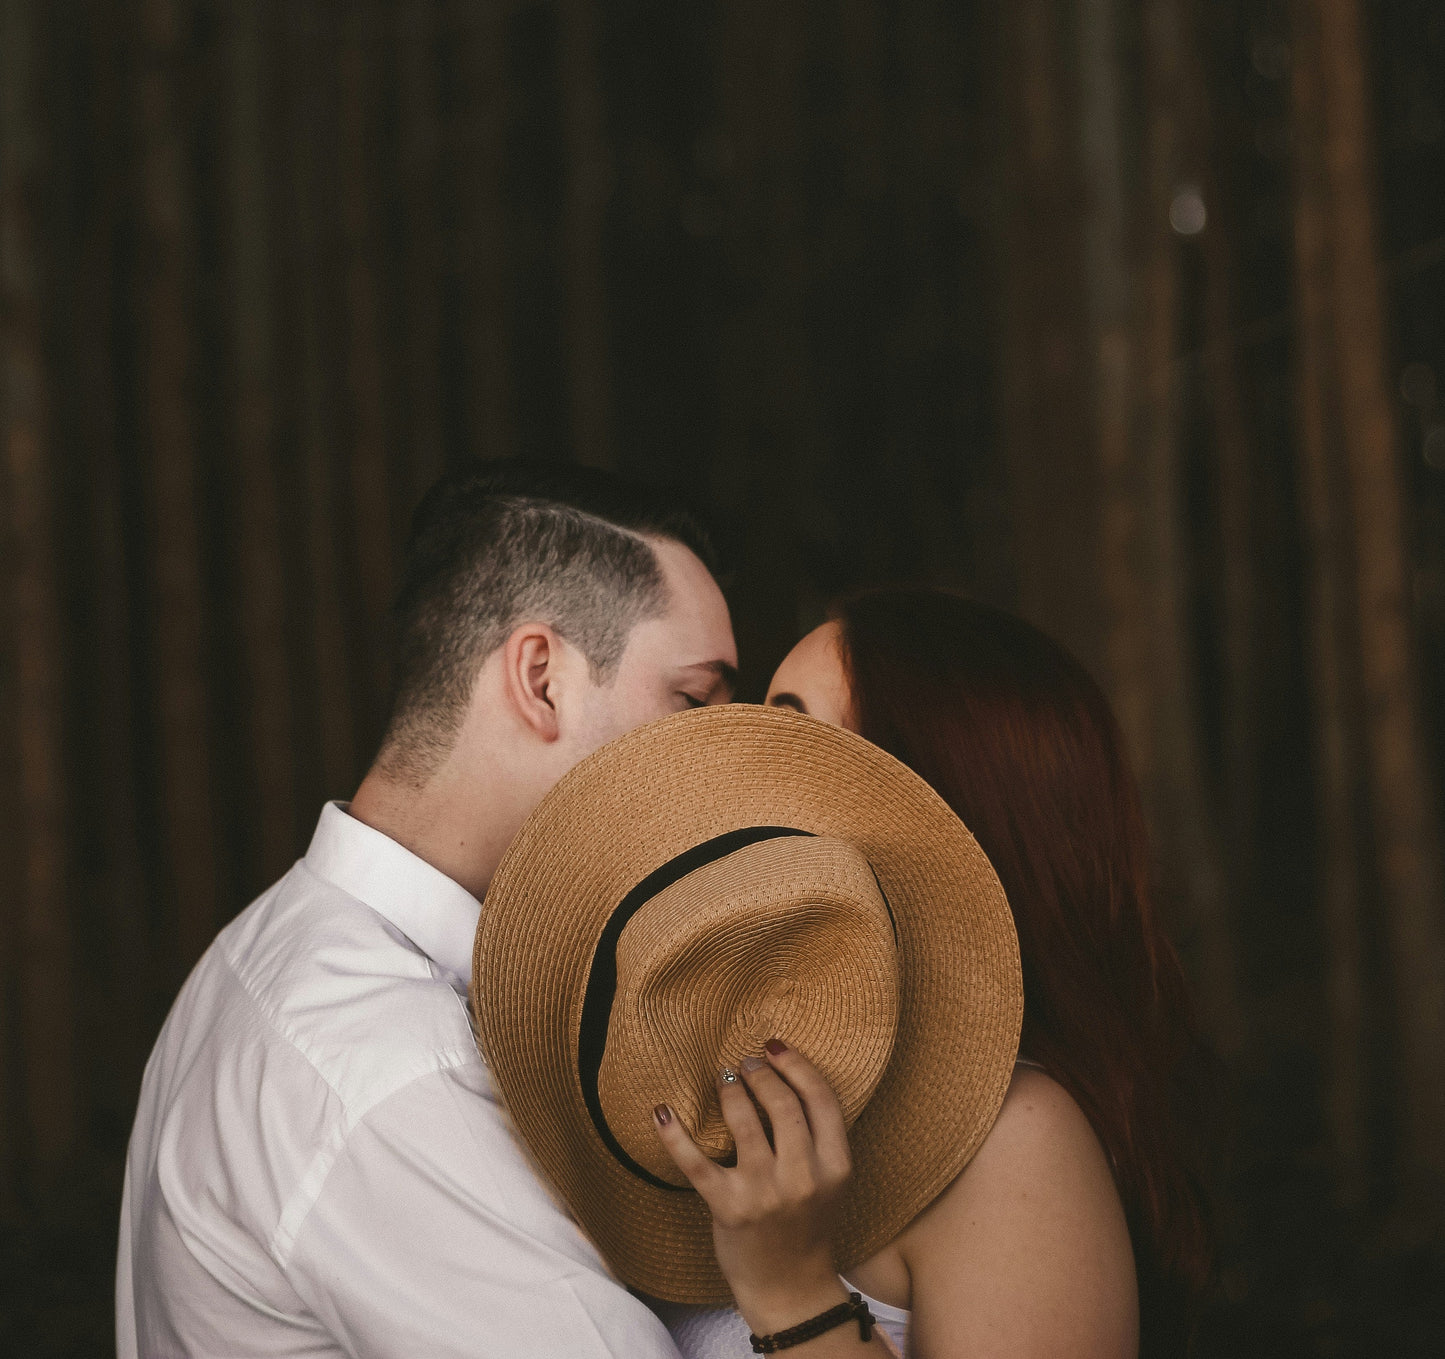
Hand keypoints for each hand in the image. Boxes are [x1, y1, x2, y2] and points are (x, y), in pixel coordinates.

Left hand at [652, 1040, 854, 1333]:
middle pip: (782, 1104)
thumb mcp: (830, 1182)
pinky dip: (674, 1134)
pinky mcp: (728, 1208)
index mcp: (835, 1167)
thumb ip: (818, 1138)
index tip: (775, 1048)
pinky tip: (662, 1111)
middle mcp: (803, 1178)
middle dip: (761, 1074)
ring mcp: (764, 1193)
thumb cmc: (807, 1227)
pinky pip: (695, 1162)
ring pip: (743, 1122)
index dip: (797, 1065)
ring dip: (729, 1090)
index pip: (821, 1099)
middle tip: (746, 1063)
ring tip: (724, 1079)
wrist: (790, 1290)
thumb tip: (785, 1077)